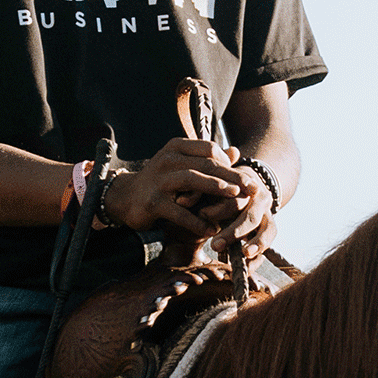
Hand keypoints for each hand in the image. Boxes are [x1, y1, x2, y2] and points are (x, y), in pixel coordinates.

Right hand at [100, 138, 251, 238]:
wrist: (126, 198)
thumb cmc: (161, 181)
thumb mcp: (183, 166)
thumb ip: (208, 160)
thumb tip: (236, 152)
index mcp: (176, 147)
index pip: (209, 149)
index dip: (229, 163)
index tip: (244, 178)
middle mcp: (167, 159)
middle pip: (206, 164)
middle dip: (232, 176)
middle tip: (252, 188)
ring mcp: (159, 180)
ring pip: (193, 181)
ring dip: (217, 190)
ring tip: (236, 199)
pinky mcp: (153, 202)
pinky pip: (180, 212)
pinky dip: (197, 222)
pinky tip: (212, 230)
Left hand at [205, 157, 277, 262]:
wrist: (244, 184)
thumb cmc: (220, 187)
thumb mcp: (208, 186)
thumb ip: (195, 193)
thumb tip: (180, 201)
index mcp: (245, 186)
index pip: (235, 198)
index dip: (219, 209)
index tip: (202, 215)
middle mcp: (260, 201)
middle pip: (252, 216)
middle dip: (234, 232)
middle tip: (215, 246)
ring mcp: (268, 216)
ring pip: (269, 230)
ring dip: (257, 244)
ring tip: (245, 255)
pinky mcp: (269, 230)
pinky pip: (268, 247)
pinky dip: (259, 258)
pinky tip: (247, 269)